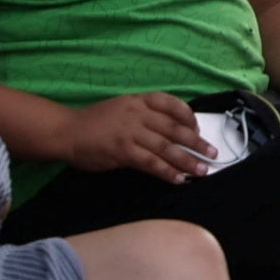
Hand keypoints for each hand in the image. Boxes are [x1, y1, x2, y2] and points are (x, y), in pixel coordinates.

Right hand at [63, 91, 211, 182]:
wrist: (66, 132)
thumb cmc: (95, 122)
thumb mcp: (122, 108)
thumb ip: (145, 115)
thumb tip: (172, 130)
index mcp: (140, 100)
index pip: (173, 104)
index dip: (190, 117)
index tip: (199, 129)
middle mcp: (138, 114)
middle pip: (176, 128)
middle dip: (197, 142)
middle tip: (212, 154)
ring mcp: (131, 132)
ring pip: (167, 147)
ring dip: (187, 160)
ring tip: (201, 170)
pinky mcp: (123, 151)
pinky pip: (151, 162)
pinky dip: (166, 171)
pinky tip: (178, 178)